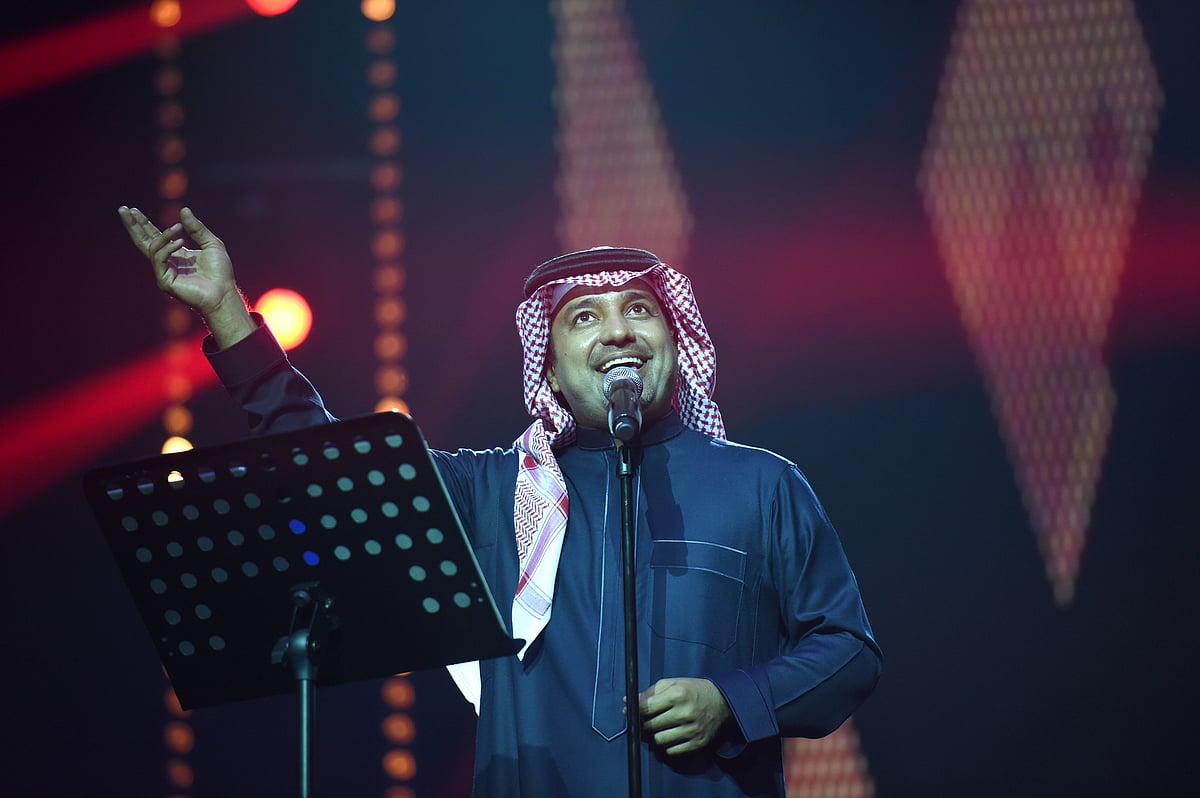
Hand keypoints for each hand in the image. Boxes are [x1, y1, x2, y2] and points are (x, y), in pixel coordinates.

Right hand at [118, 206, 253, 347]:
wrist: (224, 293)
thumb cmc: (220, 273)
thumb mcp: (211, 244)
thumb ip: (197, 228)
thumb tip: (184, 210)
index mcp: (176, 255)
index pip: (155, 237)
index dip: (144, 224)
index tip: (133, 210)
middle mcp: (167, 263)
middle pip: (144, 242)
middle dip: (133, 226)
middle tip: (124, 209)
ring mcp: (164, 272)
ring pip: (153, 248)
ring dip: (164, 235)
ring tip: (177, 227)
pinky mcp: (164, 281)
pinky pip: (160, 259)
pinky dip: (168, 248)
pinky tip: (181, 242)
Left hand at [639, 677, 730, 755]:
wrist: (722, 702)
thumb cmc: (693, 691)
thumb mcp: (673, 683)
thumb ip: (650, 692)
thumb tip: (629, 701)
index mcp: (677, 695)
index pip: (645, 708)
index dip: (635, 710)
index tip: (632, 710)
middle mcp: (685, 713)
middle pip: (650, 725)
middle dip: (646, 722)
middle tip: (650, 718)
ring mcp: (692, 730)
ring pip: (659, 740)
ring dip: (657, 734)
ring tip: (663, 726)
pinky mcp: (697, 743)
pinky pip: (672, 751)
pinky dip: (669, 745)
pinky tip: (673, 734)